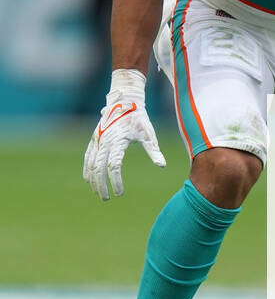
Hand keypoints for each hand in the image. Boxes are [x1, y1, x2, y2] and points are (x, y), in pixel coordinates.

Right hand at [83, 69, 165, 200]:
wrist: (125, 101)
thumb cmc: (139, 118)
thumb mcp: (148, 133)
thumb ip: (154, 151)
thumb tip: (162, 166)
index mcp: (118, 140)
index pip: (113, 165)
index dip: (115, 181)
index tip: (120, 193)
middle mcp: (104, 140)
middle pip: (98, 167)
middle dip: (101, 184)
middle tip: (106, 198)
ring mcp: (97, 139)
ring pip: (90, 163)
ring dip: (93, 179)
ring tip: (98, 192)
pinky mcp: (95, 138)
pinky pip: (87, 156)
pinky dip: (87, 169)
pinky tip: (89, 179)